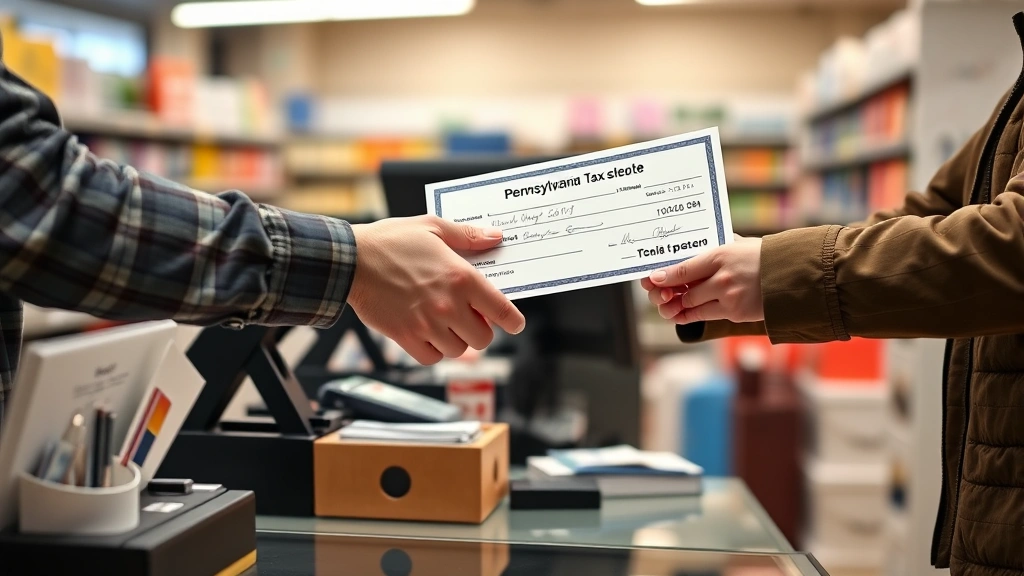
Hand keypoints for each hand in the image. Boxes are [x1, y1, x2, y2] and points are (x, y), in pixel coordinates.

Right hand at [348, 215, 524, 364]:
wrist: (350, 261)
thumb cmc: (391, 241)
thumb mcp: (433, 227)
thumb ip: (467, 235)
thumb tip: (496, 237)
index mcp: (462, 278)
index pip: (502, 310)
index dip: (513, 321)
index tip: (515, 324)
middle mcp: (449, 306)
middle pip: (483, 337)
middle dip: (481, 329)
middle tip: (471, 318)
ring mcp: (428, 325)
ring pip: (458, 350)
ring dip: (457, 340)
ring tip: (446, 323)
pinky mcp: (406, 337)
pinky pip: (431, 358)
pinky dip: (434, 351)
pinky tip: (428, 334)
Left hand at [640, 235, 763, 324]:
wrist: (792, 276)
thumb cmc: (766, 257)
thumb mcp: (741, 245)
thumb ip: (719, 245)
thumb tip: (700, 242)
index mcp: (720, 255)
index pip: (684, 269)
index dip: (665, 276)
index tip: (653, 279)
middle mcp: (721, 277)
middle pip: (685, 291)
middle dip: (670, 294)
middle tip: (661, 294)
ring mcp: (727, 296)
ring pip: (691, 305)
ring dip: (679, 306)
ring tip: (671, 304)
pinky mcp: (734, 312)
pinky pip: (704, 316)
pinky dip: (691, 315)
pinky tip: (683, 314)